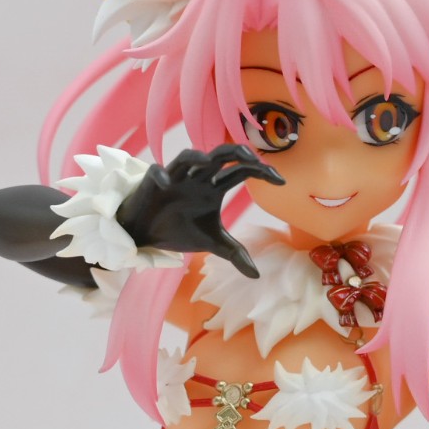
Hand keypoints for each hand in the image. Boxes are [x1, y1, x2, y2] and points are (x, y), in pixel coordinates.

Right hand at [120, 144, 282, 278]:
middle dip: (234, 152)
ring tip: (207, 161)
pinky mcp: (152, 184)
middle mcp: (198, 177)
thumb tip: (257, 276)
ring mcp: (176, 178)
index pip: (241, 171)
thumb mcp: (212, 243)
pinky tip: (166, 183)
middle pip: (218, 156)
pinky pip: (155, 172)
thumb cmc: (180, 230)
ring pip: (187, 157)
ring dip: (196, 156)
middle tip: (250, 156)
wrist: (148, 234)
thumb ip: (235, 253)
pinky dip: (160, 175)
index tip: (280, 181)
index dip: (260, 171)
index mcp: (215, 186)